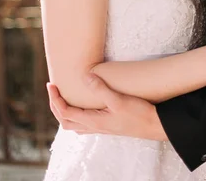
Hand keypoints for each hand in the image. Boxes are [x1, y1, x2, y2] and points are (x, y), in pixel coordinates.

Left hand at [46, 74, 167, 140]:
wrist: (154, 125)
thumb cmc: (138, 113)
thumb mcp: (119, 99)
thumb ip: (101, 88)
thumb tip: (84, 76)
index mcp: (93, 121)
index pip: (65, 112)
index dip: (55, 99)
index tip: (51, 84)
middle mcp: (94, 127)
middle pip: (65, 121)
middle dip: (55, 106)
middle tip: (53, 90)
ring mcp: (101, 128)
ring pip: (74, 124)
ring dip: (64, 112)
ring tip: (63, 97)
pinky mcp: (108, 125)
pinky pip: (84, 124)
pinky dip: (77, 115)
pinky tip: (83, 106)